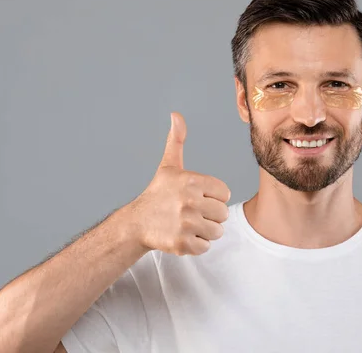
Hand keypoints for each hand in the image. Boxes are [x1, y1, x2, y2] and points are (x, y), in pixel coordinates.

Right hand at [128, 112, 230, 255]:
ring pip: (217, 231)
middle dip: (210, 215)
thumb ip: (176, 140)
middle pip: (223, 214)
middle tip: (190, 212)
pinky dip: (197, 244)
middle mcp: (189, 202)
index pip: (224, 193)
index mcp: (192, 181)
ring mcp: (186, 224)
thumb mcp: (168, 165)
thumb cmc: (158, 193)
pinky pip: (205, 246)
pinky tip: (183, 235)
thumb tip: (176, 115)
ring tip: (187, 224)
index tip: (196, 197)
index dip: (213, 197)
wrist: (137, 223)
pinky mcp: (182, 244)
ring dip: (205, 231)